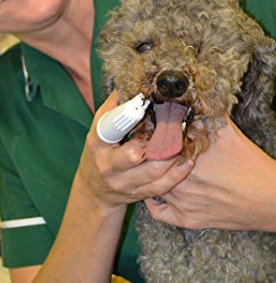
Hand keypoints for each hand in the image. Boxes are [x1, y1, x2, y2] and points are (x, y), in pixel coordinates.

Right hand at [76, 92, 193, 212]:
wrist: (94, 190)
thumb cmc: (99, 154)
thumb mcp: (97, 132)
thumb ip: (109, 110)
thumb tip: (124, 88)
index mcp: (98, 144)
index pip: (110, 129)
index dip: (128, 116)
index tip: (142, 105)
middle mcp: (109, 166)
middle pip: (133, 154)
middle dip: (154, 140)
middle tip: (171, 125)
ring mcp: (124, 182)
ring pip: (153, 171)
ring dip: (171, 155)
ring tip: (183, 140)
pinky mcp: (138, 194)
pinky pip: (161, 186)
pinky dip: (177, 174)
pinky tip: (188, 161)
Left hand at [145, 115, 275, 231]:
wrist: (268, 199)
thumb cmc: (249, 165)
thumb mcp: (227, 131)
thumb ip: (205, 115)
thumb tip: (191, 101)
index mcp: (185, 156)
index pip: (154, 145)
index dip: (149, 138)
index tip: (149, 134)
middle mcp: (179, 180)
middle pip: (150, 165)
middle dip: (148, 156)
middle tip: (146, 150)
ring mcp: (181, 202)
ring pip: (151, 185)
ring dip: (150, 176)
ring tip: (150, 167)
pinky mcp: (187, 219)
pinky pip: (158, 212)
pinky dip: (153, 202)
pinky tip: (156, 192)